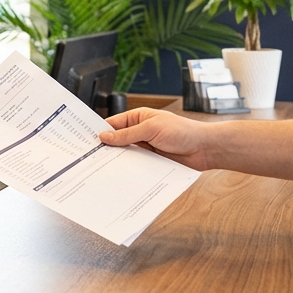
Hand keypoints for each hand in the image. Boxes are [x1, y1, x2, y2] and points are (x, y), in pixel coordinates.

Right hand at [99, 108, 216, 169]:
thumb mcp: (151, 129)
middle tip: (91, 157)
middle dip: (107, 148)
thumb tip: (105, 136)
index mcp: (138, 118)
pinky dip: (129, 169)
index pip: (113, 124)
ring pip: (126, 154)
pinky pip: (136, 165)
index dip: (100, 131)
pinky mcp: (152, 161)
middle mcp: (140, 132)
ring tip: (102, 168)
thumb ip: (127, 134)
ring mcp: (146, 147)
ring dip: (118, 160)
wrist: (205, 149)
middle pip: (117, 140)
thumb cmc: (183, 131)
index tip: (87, 141)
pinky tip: (121, 174)